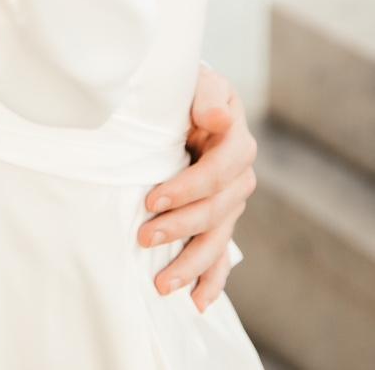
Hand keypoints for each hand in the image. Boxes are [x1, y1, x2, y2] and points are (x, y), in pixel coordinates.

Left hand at [138, 65, 256, 309]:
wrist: (187, 97)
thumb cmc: (185, 88)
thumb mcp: (197, 82)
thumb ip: (206, 98)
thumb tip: (217, 116)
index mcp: (236, 142)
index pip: (216, 174)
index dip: (186, 189)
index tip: (151, 199)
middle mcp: (239, 176)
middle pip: (215, 211)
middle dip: (179, 227)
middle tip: (143, 237)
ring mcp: (231, 201)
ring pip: (217, 239)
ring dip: (191, 264)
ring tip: (163, 284)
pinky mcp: (220, 216)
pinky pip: (222, 253)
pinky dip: (212, 279)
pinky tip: (197, 301)